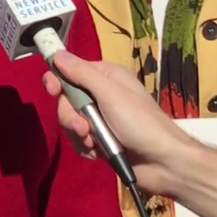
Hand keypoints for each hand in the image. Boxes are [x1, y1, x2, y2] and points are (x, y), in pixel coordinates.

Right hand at [42, 51, 198, 197]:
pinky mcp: (100, 140)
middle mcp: (101, 94)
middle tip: (85, 128)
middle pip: (66, 100)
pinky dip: (86, 148)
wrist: (162, 163)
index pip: (70, 71)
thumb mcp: (110, 94)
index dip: (58, 81)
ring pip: (70, 122)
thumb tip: (57, 54)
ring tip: (95, 143)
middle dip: (72, 116)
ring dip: (80, 135)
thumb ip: (81, 74)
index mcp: (106, 77)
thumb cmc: (140, 123)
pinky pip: (78, 140)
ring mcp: (101, 119)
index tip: (53, 91)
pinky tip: (98, 153)